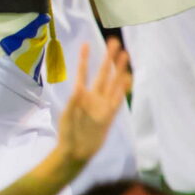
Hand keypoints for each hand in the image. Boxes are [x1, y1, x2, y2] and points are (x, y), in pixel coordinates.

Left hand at [56, 38, 130, 165]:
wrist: (76, 151)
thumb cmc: (67, 133)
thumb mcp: (66, 117)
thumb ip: (73, 103)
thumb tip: (79, 88)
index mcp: (78, 95)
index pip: (82, 73)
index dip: (84, 59)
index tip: (86, 43)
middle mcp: (92, 97)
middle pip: (102, 74)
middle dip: (108, 59)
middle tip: (114, 43)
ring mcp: (103, 105)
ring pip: (113, 84)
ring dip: (119, 70)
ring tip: (125, 56)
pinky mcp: (110, 115)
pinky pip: (118, 100)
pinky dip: (122, 89)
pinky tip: (128, 78)